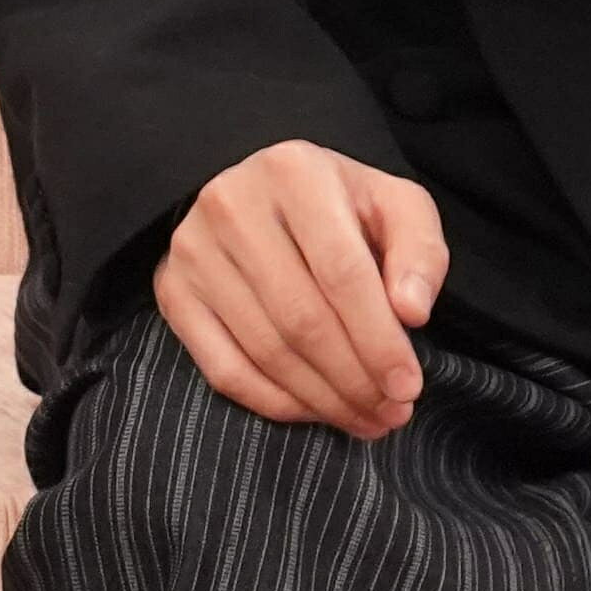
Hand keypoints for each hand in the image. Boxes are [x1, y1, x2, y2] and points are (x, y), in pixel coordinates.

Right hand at [154, 140, 449, 438]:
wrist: (262, 191)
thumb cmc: (341, 205)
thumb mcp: (394, 205)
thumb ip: (419, 252)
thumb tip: (410, 313)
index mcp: (294, 172)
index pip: (342, 272)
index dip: (379, 339)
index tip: (409, 386)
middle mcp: (231, 203)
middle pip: (301, 319)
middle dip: (355, 380)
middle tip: (393, 413)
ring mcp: (193, 249)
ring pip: (265, 350)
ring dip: (323, 399)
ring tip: (367, 418)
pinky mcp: (171, 289)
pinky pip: (224, 369)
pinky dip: (275, 403)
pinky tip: (315, 410)